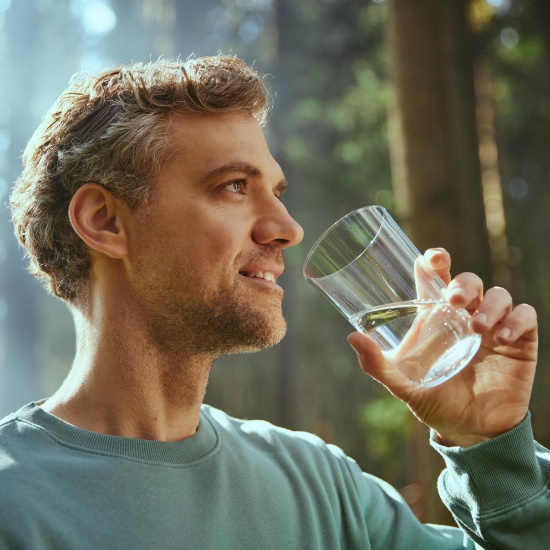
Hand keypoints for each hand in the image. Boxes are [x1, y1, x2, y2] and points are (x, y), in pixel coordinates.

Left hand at [348, 248, 537, 446]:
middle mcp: (464, 317)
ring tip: (477, 328)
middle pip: (469, 280)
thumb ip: (377, 364)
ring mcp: (493, 327)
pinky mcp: (519, 342)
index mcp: (435, 319)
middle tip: (455, 300)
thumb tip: (351, 337)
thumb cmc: (434, 402)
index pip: (436, 278)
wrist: (470, 432)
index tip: (433, 258)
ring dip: (490, 304)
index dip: (435, 260)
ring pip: (498, 294)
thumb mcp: (402, 384)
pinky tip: (502, 338)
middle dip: (463, 283)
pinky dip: (516, 320)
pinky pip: (525, 316)